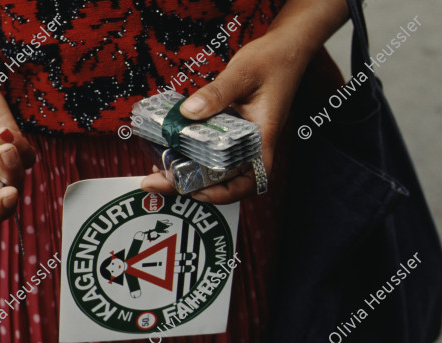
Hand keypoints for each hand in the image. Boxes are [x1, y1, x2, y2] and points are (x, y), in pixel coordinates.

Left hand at [141, 0, 348, 203]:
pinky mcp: (230, 131)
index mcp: (263, 139)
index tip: (195, 192)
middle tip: (156, 182)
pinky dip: (191, 153)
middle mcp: (252, 146)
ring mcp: (240, 140)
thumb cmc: (273, 61)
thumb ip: (217, 93)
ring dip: (187, 173)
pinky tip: (169, 148)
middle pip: (223, 180)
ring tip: (157, 170)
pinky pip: (210, 150)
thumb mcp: (242, 73)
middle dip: (189, 186)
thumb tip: (188, 112)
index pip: (249, 181)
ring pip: (214, 168)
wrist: (285, 49)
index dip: (223, 194)